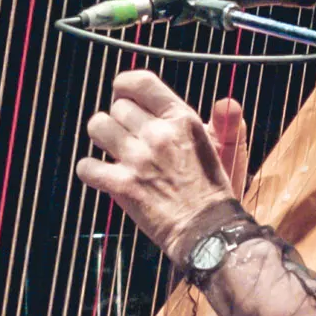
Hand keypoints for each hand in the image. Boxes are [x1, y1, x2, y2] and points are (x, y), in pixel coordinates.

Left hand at [74, 68, 243, 260]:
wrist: (208, 232)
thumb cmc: (216, 193)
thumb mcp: (227, 151)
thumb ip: (226, 122)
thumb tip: (227, 103)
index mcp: (182, 120)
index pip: (141, 83)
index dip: (125, 85)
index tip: (123, 93)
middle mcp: (158, 135)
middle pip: (117, 107)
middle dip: (120, 119)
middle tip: (128, 134)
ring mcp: (138, 160)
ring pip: (97, 127)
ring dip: (102, 136)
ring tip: (113, 148)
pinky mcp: (122, 186)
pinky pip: (87, 166)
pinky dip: (91, 171)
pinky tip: (103, 175)